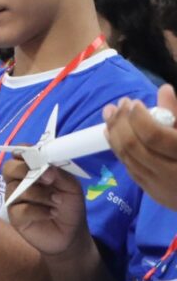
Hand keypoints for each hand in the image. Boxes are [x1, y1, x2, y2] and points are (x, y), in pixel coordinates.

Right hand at [4, 160, 89, 256]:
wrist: (71, 234)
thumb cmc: (69, 206)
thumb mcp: (71, 187)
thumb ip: (59, 173)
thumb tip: (46, 168)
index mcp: (31, 170)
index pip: (19, 154)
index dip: (24, 152)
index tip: (37, 156)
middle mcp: (19, 182)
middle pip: (9, 168)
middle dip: (26, 170)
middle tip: (48, 179)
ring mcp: (15, 199)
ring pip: (17, 189)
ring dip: (40, 194)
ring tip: (57, 201)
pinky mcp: (15, 216)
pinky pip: (21, 208)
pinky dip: (39, 211)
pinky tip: (51, 213)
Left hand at [104, 86, 176, 209]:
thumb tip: (163, 89)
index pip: (154, 136)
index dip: (140, 118)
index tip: (135, 102)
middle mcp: (170, 173)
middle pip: (134, 146)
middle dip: (121, 121)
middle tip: (119, 104)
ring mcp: (158, 185)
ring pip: (127, 156)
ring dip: (114, 132)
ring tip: (110, 112)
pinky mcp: (151, 191)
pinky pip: (128, 166)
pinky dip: (117, 147)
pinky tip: (111, 132)